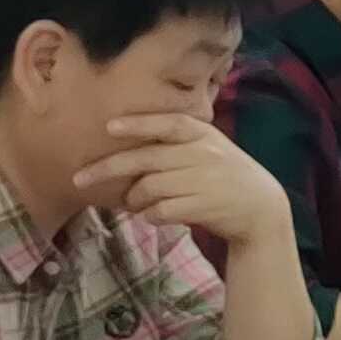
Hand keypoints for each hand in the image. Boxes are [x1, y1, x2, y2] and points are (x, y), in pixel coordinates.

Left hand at [76, 116, 289, 253]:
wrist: (260, 208)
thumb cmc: (226, 175)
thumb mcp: (211, 147)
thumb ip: (178, 141)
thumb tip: (129, 145)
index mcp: (202, 135)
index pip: (167, 124)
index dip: (138, 125)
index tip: (109, 126)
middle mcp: (201, 154)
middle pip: (144, 159)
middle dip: (106, 168)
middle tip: (80, 178)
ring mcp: (201, 181)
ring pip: (147, 189)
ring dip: (133, 200)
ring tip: (134, 203)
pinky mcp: (200, 206)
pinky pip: (159, 211)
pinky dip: (149, 215)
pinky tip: (153, 215)